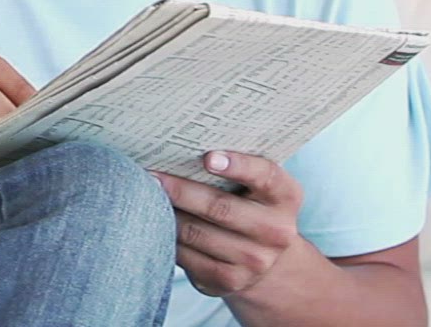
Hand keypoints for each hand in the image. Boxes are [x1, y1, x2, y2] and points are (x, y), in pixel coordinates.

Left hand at [154, 152, 305, 297]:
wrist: (264, 256)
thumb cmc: (247, 204)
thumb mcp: (254, 184)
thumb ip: (230, 165)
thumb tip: (178, 149)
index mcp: (285, 197)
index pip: (265, 176)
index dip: (238, 166)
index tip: (208, 157)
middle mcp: (276, 231)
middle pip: (219, 207)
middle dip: (180, 190)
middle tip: (150, 175)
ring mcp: (255, 261)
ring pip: (196, 232)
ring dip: (167, 213)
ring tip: (146, 196)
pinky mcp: (230, 280)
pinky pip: (187, 256)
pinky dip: (167, 236)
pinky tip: (156, 222)